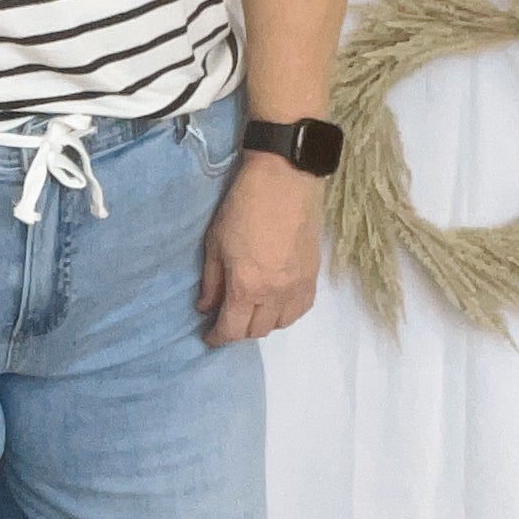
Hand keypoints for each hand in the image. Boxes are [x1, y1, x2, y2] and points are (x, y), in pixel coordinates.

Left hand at [197, 153, 322, 343]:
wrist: (284, 180)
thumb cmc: (242, 207)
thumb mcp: (215, 242)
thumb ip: (211, 281)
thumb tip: (205, 307)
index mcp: (247, 286)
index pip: (232, 329)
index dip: (217, 337)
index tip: (209, 336)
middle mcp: (275, 294)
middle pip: (256, 331)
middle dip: (238, 331)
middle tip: (226, 319)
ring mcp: (298, 286)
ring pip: (280, 324)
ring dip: (262, 324)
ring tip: (250, 311)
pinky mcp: (313, 276)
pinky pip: (301, 310)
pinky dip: (286, 313)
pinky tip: (275, 303)